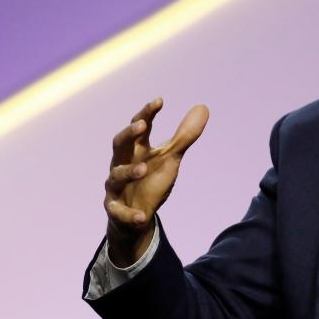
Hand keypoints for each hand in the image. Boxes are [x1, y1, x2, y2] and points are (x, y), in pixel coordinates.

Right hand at [103, 98, 208, 264]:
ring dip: (129, 171)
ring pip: (115, 176)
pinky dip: (130, 215)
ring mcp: (115, 187)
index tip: (160, 101)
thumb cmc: (151, 180)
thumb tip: (203, 107)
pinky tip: (142, 217)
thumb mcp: (170, 157)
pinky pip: (119, 212)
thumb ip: (184, 136)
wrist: (136, 216)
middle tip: (142, 125)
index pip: (139, 127)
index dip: (147, 113)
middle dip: (128, 134)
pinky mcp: (115, 210)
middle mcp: (121, 164)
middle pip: (119, 145)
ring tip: (144, 168)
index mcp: (136, 149)